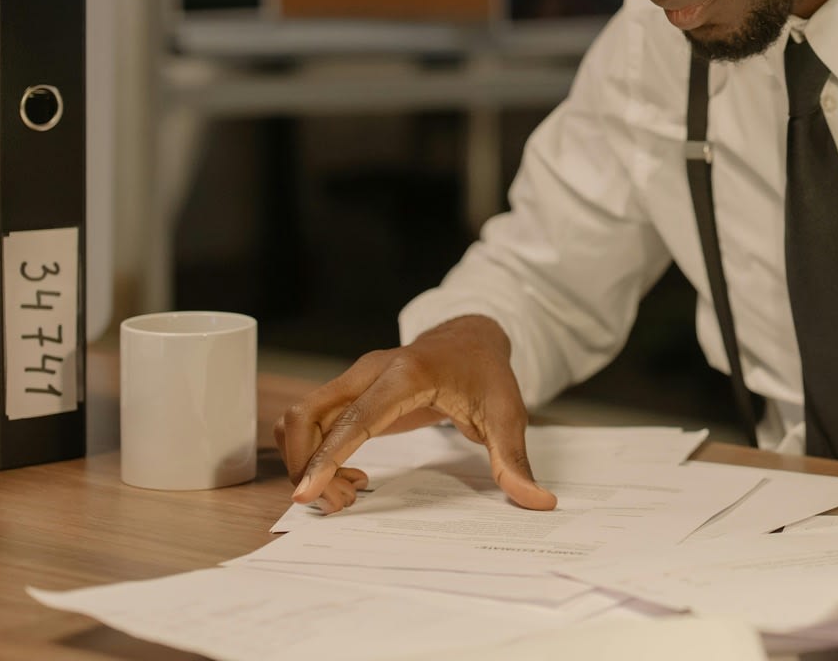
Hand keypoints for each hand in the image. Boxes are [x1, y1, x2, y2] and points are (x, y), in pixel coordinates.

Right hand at [274, 315, 557, 514]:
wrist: (472, 336)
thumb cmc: (487, 373)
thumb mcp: (507, 414)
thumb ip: (514, 459)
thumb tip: (537, 501)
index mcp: (406, 376)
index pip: (354, 418)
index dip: (326, 456)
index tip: (305, 493)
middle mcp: (369, 372)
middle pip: (308, 417)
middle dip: (310, 467)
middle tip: (344, 501)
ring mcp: (353, 378)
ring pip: (300, 420)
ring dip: (309, 462)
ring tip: (351, 490)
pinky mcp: (348, 390)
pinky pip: (311, 422)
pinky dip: (315, 452)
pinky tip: (352, 472)